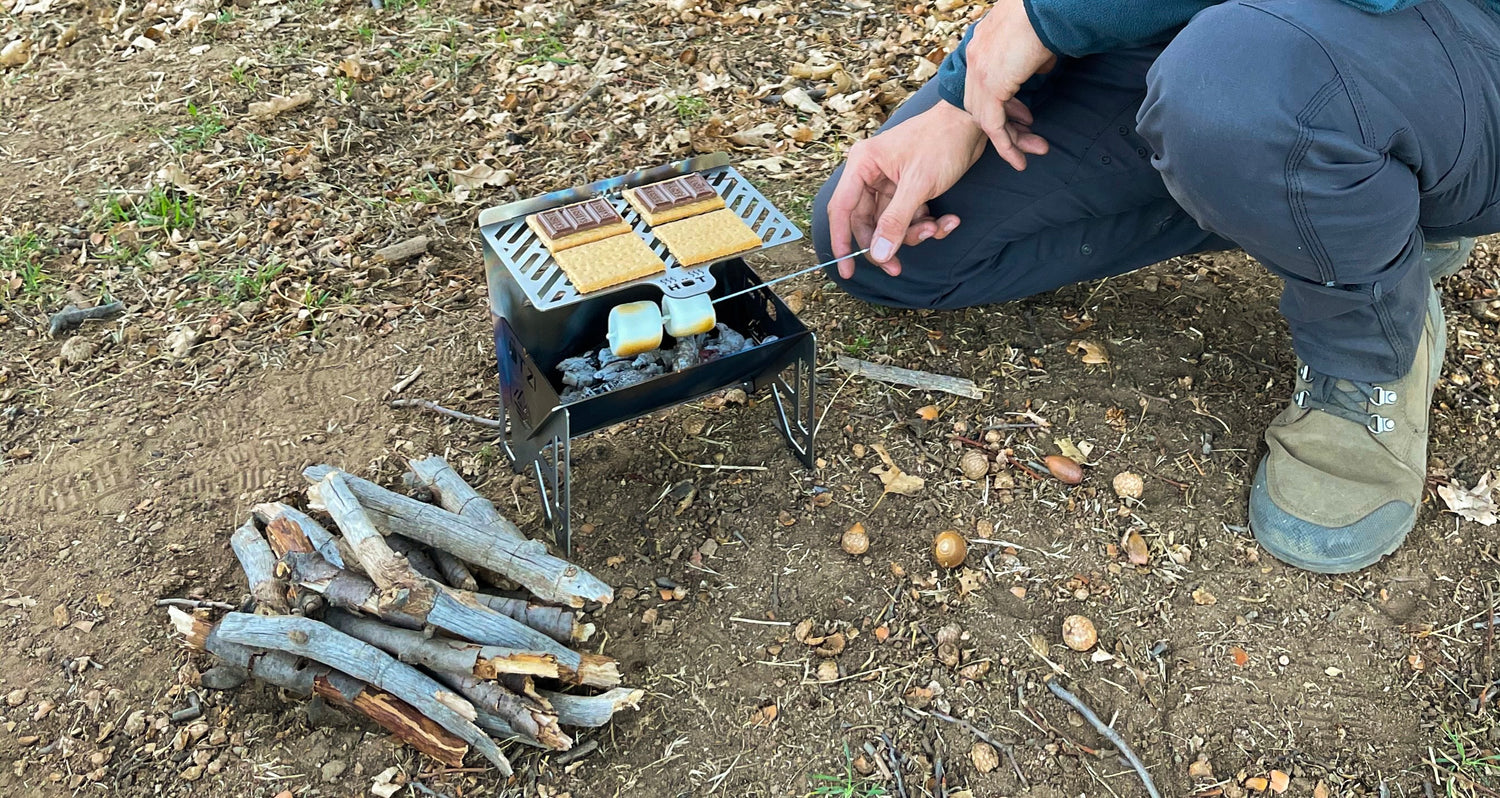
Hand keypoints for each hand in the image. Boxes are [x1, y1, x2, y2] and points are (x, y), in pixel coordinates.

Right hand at [827, 100, 987, 276]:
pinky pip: (910, 218)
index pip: (842, 210)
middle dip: (887, 243)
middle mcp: (871, 175)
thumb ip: (895, 221)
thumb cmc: (941, 141)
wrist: (973, 122)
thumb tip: (878, 255)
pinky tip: (949, 220)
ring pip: (891, 224)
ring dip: (914, 234)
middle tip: (897, 268)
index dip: (841, 242)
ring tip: (937, 227)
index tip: (846, 271)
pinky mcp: (909, 189)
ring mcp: (890, 183)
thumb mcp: (918, 185)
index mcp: (862, 166)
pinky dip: (928, 224)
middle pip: (867, 223)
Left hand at [963, 0, 1055, 170]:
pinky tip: (1017, 160)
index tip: (1021, 115)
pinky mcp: (989, 87)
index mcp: (981, 46)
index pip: (983, 84)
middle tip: (1024, 135)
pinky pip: (994, 125)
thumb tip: (1041, 68)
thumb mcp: (1035, 42)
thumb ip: (1033, 59)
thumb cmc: (1045, 16)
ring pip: (985, 118)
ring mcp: (979, 73)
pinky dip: (1005, 145)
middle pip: (980, 104)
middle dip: (1002, 124)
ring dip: (1005, 140)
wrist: (1043, 6)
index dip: (1002, 103)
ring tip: (1020, 157)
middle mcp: (974, 59)